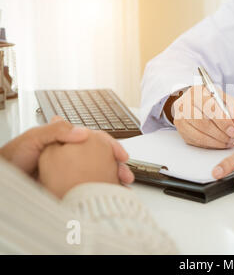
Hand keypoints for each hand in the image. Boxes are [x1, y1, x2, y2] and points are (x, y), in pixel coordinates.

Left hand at [0, 117, 133, 184]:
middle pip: (103, 160)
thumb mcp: (33, 138)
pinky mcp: (68, 189)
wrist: (1, 181)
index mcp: (67, 142)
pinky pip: (87, 191)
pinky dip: (99, 195)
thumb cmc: (11, 159)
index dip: (111, 146)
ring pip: (98, 176)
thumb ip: (57, 131)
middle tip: (125, 175)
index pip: (96, 141)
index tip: (120, 155)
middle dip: (118, 167)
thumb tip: (84, 133)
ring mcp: (71, 174)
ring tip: (121, 189)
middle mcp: (73, 158)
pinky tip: (107, 198)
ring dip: (112, 182)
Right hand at [165, 85, 233, 148]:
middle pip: (203, 122)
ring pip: (199, 135)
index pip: (210, 107)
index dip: (223, 121)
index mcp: (197, 92)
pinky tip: (219, 143)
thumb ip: (233, 107)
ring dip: (217, 141)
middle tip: (232, 137)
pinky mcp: (181, 130)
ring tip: (228, 141)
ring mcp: (180, 118)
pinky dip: (210, 144)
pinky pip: (196, 141)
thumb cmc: (207, 99)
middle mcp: (185, 104)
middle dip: (221, 133)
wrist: (191, 101)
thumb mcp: (222, 97)